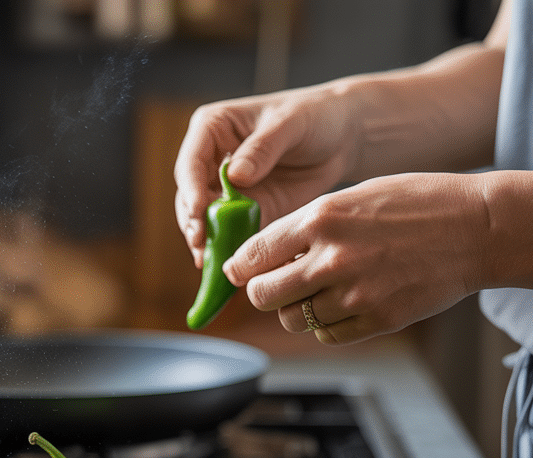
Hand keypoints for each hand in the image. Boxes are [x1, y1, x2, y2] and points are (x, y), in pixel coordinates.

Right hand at [173, 85, 360, 266]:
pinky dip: (229, 249)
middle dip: (194, 222)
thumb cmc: (313, 117)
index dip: (191, 189)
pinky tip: (229, 266)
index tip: (199, 211)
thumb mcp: (289, 124)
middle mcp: (211, 160)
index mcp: (212, 129)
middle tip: (201, 244)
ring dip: (207, 241)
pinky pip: (230, 233)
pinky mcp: (244, 211)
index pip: (191, 163)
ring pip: (205, 219)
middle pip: (190, 196)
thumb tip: (233, 176)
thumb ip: (262, 148)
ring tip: (210, 261)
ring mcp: (226, 189)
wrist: (342, 138)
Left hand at [223, 171, 491, 343]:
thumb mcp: (354, 197)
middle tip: (272, 286)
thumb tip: (263, 255)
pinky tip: (341, 306)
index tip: (240, 271)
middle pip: (262, 295)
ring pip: (292, 320)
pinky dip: (325, 326)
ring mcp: (354, 294)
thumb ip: (308, 225)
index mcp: (321, 218)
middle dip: (260, 292)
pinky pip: (327, 336)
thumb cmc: (416, 205)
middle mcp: (332, 258)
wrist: (477, 228)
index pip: (253, 255)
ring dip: (294, 311)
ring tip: (315, 293)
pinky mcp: (377, 320)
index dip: (240, 267)